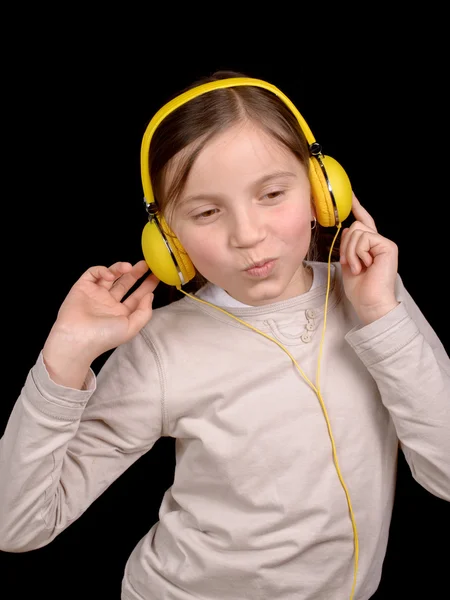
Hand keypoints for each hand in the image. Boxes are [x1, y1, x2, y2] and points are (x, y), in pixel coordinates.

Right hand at [43, 260, 158, 387]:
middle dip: (136, 273)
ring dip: (120, 268)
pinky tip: (110, 275)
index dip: (147, 286)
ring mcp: (96, 294)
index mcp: (121, 313)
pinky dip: (102, 271)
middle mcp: (109, 302)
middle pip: (126, 283)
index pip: (137, 296)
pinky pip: (93, 273)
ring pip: (111, 275)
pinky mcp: (83, 287)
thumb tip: (150, 296)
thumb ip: (144, 312)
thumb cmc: (105, 336)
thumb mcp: (131, 327)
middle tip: (146, 264)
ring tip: (129, 267)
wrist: (77, 338)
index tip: (157, 275)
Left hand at [339, 193, 398, 324]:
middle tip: (348, 263)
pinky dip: (357, 253)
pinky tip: (364, 265)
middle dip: (345, 245)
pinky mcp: (387, 246)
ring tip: (357, 267)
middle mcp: (379, 242)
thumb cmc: (360, 289)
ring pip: (356, 231)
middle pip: (355, 226)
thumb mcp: (348, 262)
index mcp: (370, 245)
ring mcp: (384, 243)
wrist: (370, 302)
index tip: (350, 195)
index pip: (363, 222)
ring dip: (350, 252)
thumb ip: (348, 245)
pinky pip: (364, 238)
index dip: (357, 208)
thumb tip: (346, 229)